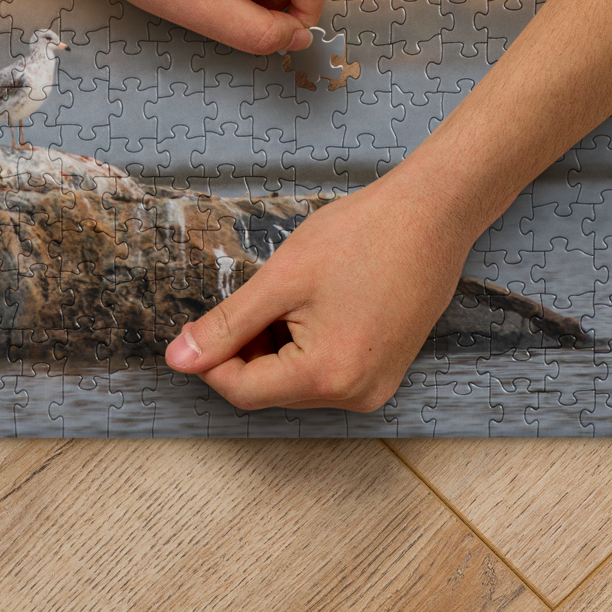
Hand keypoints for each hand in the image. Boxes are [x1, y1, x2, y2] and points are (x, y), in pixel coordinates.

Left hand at [162, 174, 469, 410]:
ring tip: (293, 293)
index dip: (211, 359)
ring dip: (276, 344)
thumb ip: (227, 324)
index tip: (198, 325)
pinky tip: (316, 302)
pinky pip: (325, 371)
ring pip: (295, 380)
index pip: (242, 391)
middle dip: (247, 347)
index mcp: (327, 377)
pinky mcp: (385, 371)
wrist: (432, 216)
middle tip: (256, 295)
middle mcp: (356, 395)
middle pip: (270, 388)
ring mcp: (375, 386)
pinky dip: (305, 344)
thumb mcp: (281, 278)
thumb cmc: (363, 236)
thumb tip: (179, 360)